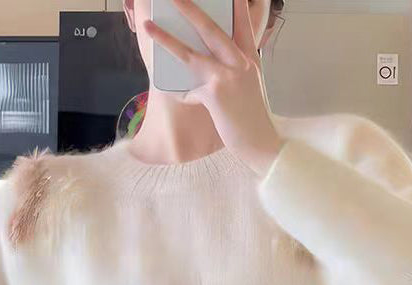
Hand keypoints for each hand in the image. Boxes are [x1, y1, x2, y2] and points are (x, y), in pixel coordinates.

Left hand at [142, 0, 284, 176]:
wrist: (262, 142)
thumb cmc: (252, 118)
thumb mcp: (249, 85)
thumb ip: (233, 68)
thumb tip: (206, 64)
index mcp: (249, 57)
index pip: (243, 21)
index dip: (237, 3)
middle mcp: (240, 61)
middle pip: (211, 28)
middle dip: (190, 9)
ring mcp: (227, 76)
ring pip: (190, 52)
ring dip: (166, 39)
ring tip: (149, 26)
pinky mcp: (215, 93)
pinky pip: (188, 90)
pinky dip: (180, 93)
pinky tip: (171, 94)